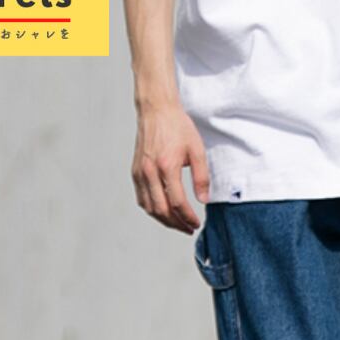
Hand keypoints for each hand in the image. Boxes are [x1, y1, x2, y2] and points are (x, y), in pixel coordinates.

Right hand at [132, 102, 209, 233]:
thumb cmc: (177, 127)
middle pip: (162, 210)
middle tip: (188, 229)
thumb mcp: (197, 150)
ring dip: (164, 220)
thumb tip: (203, 200)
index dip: (188, 217)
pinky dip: (152, 210)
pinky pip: (141, 199)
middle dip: (176, 224)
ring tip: (178, 224)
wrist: (156, 110)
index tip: (196, 223)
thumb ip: (201, 177)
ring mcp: (140, 172)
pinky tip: (163, 212)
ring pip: (149, 207)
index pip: (177, 202)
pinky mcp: (135, 171)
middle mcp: (150, 171)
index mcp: (166, 166)